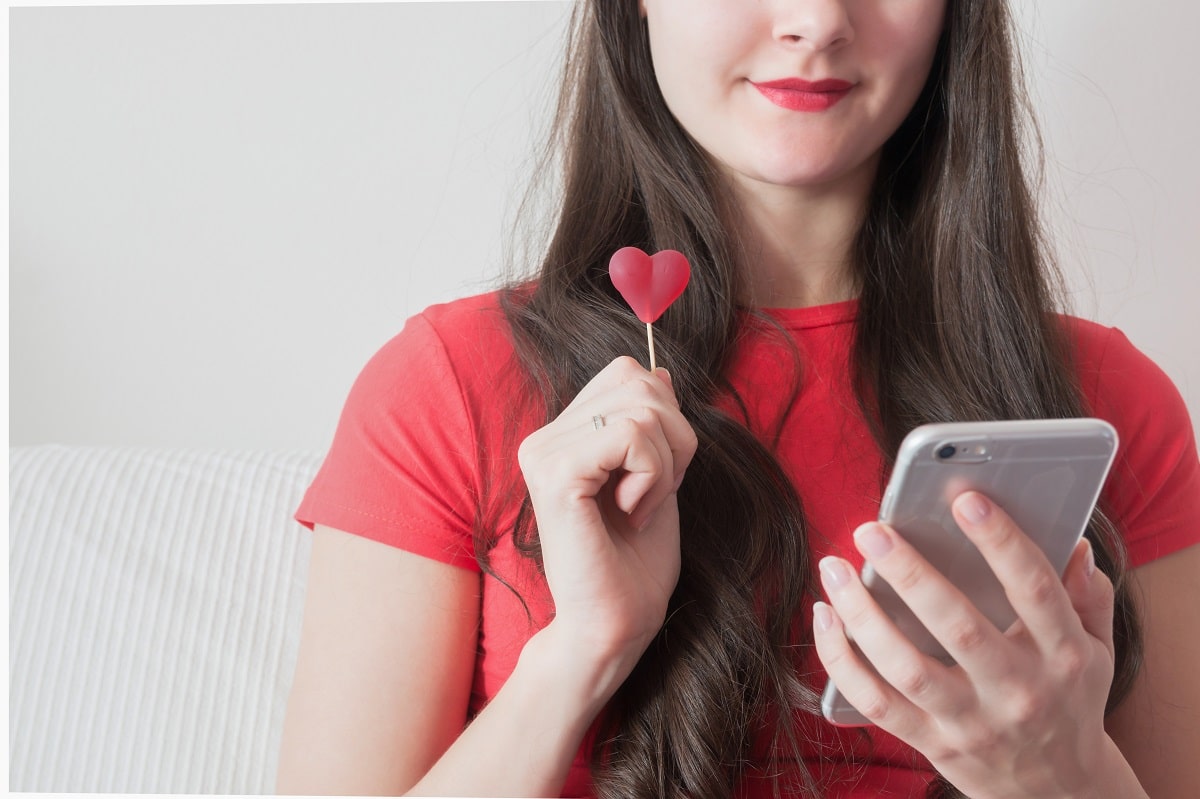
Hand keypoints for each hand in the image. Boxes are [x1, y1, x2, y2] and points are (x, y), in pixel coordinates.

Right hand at [517, 356, 697, 680]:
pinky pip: (631, 436)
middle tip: (655, 491)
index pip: (628, 373)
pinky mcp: (556, 474)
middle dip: (674, 436)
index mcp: (562, 435)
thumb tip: (659, 370)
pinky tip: (631, 512)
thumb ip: (652, 425)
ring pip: (642, 408)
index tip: (656, 476)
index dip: (667, 418)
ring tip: (641, 506)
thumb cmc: (635, 562)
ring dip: (665, 463)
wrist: (616, 624)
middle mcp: (543, 438)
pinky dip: (652, 475)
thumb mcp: (656, 476)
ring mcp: (544, 453)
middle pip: (639, 380)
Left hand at [813, 491, 1124, 798]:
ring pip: (906, 668)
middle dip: (911, 573)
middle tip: (873, 530)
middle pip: (958, 627)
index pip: (1035, 590)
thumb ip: (1088, 596)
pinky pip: (876, 702)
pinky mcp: (932, 742)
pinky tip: (825, 617)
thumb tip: (1075, 544)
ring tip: (835, 568)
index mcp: (1063, 655)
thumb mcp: (1098, 650)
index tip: (966, 500)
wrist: (1058, 790)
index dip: (1002, 542)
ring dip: (862, 615)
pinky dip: (842, 661)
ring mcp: (971, 720)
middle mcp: (1017, 689)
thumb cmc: (1069, 698)